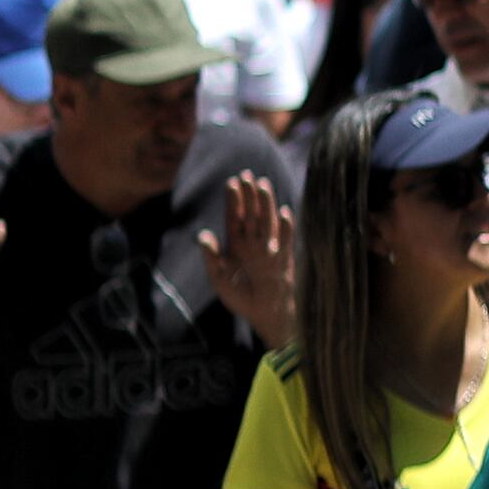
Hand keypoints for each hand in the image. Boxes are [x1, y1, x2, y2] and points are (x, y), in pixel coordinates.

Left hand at [204, 170, 297, 347]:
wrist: (265, 315)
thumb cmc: (242, 299)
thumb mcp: (219, 279)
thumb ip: (211, 257)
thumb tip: (203, 234)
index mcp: (237, 246)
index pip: (235, 218)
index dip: (234, 200)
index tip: (232, 182)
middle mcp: (254, 244)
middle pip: (251, 214)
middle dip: (249, 195)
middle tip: (247, 174)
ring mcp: (270, 250)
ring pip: (267, 221)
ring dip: (265, 204)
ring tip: (263, 185)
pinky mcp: (284, 259)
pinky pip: (285, 240)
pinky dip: (285, 228)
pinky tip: (284, 213)